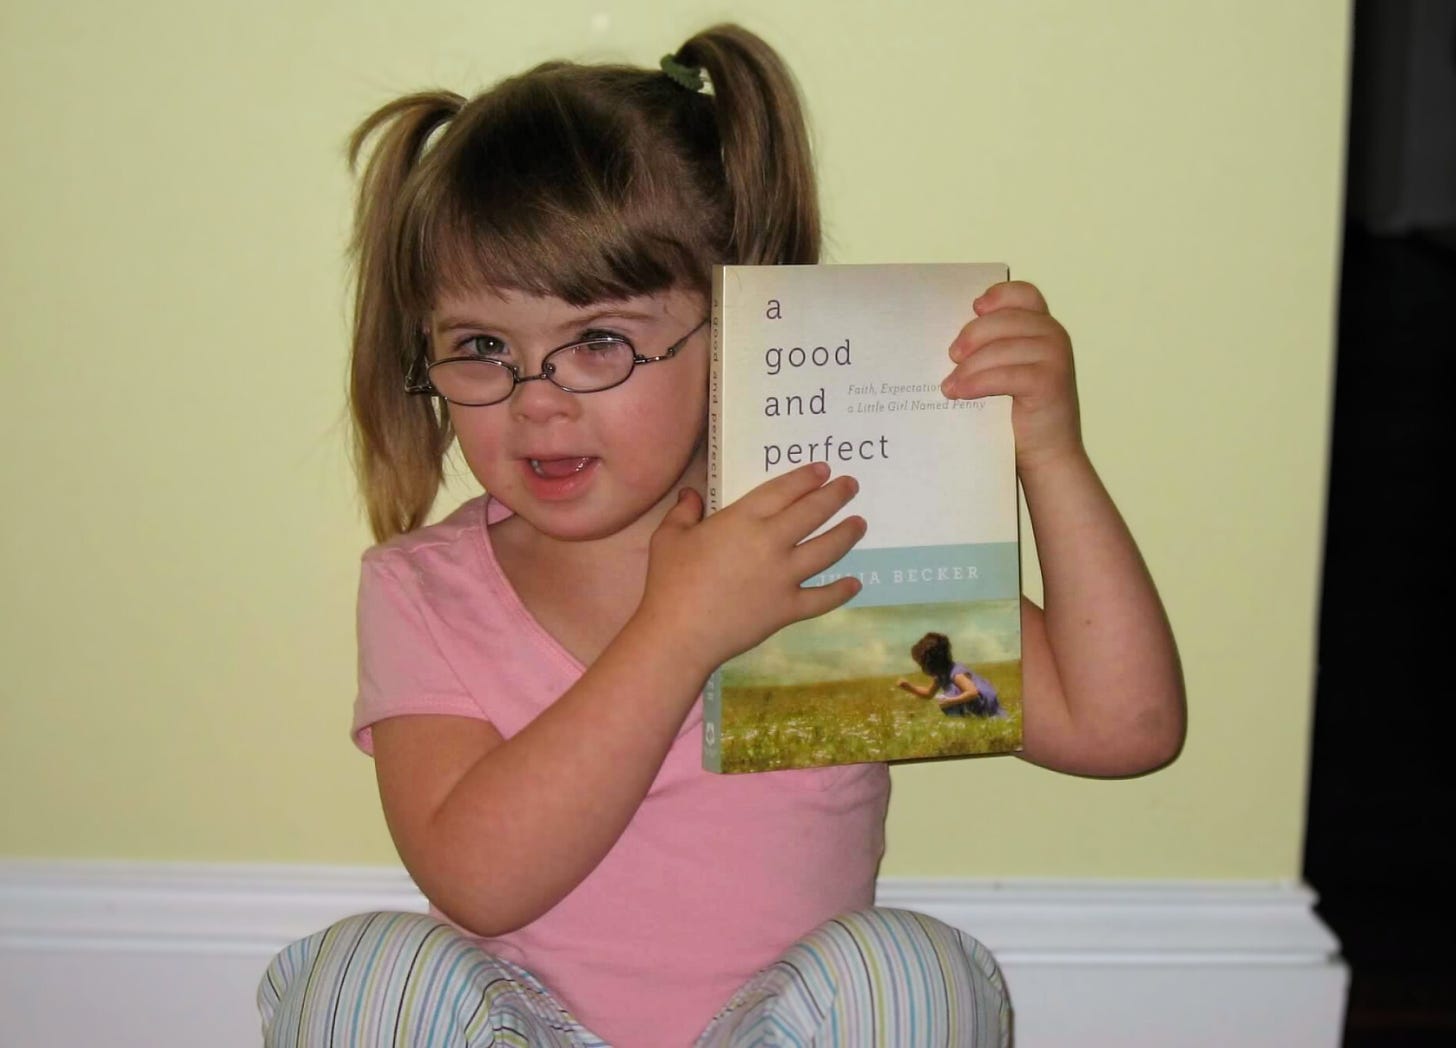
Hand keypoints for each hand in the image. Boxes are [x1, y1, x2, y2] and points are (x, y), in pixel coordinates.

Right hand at [638, 462, 864, 672]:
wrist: (680, 633)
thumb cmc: (670, 582)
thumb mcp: (668, 537)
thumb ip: (684, 511)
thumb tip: (691, 495)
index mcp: (743, 520)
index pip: (784, 490)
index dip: (807, 478)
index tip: (824, 471)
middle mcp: (770, 542)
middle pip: (813, 513)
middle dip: (836, 495)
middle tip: (852, 485)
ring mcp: (784, 577)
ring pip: (827, 550)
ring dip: (847, 534)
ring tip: (860, 524)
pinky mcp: (787, 609)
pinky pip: (822, 598)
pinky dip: (840, 591)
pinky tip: (854, 583)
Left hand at [942, 280, 1081, 471]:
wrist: (1046, 452)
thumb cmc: (1018, 411)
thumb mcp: (1005, 369)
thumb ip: (991, 347)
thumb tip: (951, 339)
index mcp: (1043, 326)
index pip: (1023, 294)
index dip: (998, 296)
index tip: (973, 308)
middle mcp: (1053, 336)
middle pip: (1005, 320)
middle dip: (972, 336)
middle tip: (950, 356)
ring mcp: (1055, 358)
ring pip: (1002, 349)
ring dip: (969, 367)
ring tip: (948, 386)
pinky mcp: (1049, 382)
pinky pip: (1006, 375)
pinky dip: (977, 383)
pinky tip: (959, 393)